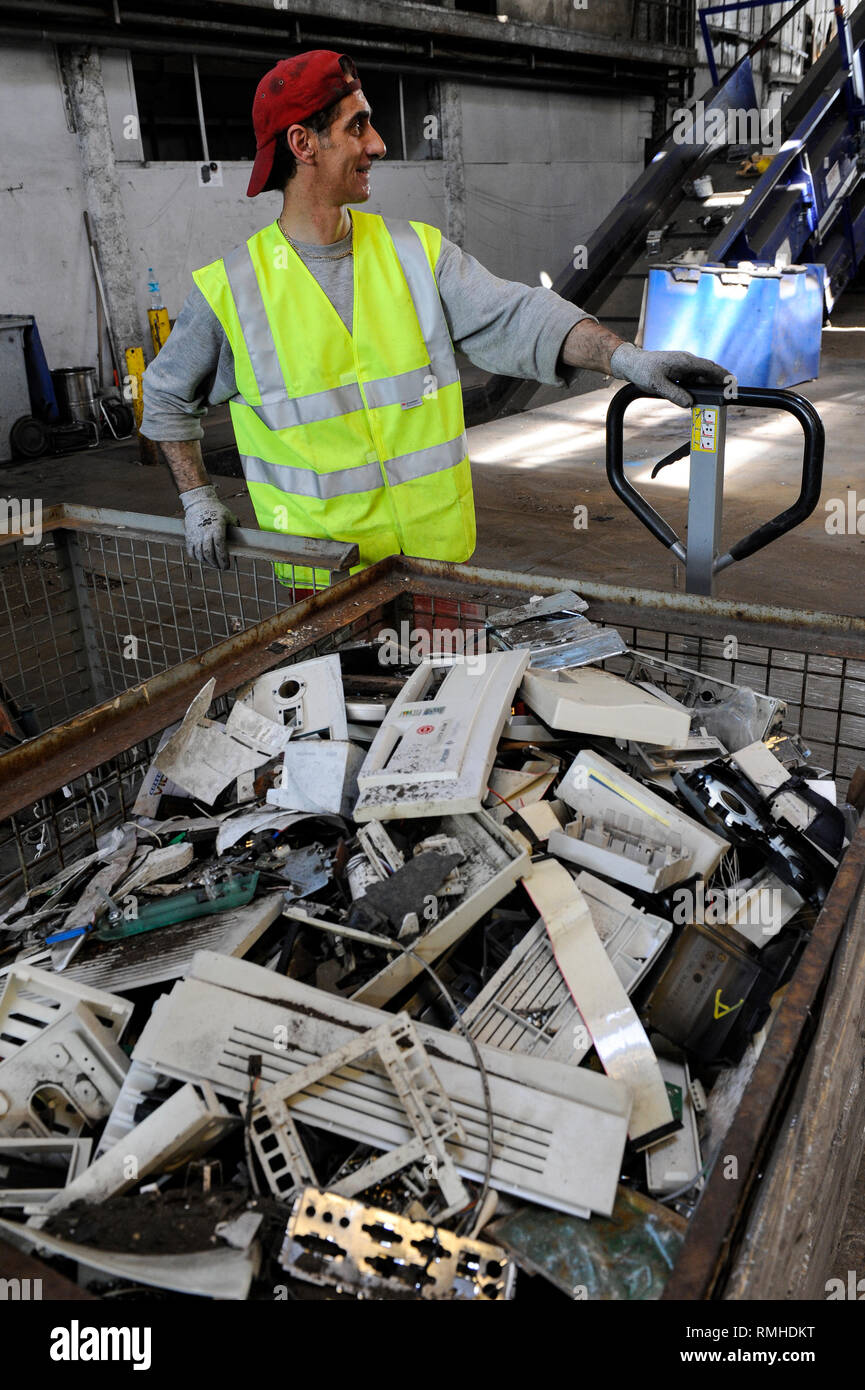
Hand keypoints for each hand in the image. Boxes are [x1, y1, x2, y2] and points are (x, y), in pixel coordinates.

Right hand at [180, 484, 237, 568]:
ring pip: (200, 554)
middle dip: (216, 563)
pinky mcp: (189, 537)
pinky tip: (203, 559)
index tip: (226, 566)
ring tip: (214, 564)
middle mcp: (205, 533)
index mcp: (216, 528)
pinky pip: (191, 552)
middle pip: (209, 553)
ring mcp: (195, 535)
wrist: (199, 502)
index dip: (223, 558)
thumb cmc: (217, 510)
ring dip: (207, 562)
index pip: (220, 547)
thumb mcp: (230, 516)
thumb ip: (236, 527)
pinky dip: (197, 558)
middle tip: (221, 567)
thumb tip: (244, 539)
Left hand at [610, 342, 731, 407]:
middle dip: (720, 382)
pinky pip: (693, 380)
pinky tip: (700, 397)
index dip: (722, 374)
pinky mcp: (679, 372)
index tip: (732, 381)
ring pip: (701, 377)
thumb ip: (674, 394)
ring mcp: (683, 367)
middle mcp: (687, 362)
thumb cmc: (643, 370)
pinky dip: (699, 388)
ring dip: (709, 386)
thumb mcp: (657, 384)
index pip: (709, 367)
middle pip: (708, 372)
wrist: (632, 364)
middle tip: (729, 392)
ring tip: (716, 398)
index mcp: (685, 361)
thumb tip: (689, 403)